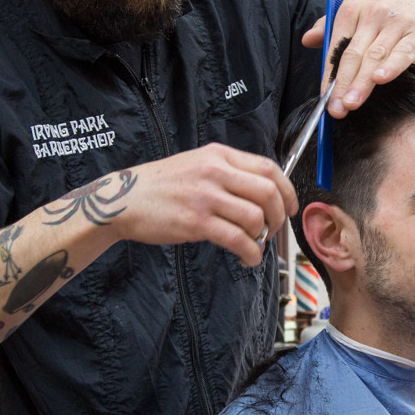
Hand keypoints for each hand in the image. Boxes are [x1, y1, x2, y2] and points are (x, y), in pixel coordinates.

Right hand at [90, 144, 296, 266]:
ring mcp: (206, 196)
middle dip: (279, 217)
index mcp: (219, 155)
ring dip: (263, 237)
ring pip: (255, 217)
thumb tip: (263, 195)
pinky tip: (248, 258)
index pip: (269, 168)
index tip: (290, 207)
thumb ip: (228, 173)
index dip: (287, 190)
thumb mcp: (197, 165)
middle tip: (273, 230)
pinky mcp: (196, 222)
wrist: (124, 200)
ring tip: (255, 245)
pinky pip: (237, 239)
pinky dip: (250, 253)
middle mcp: (215, 171)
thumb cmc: (161, 187)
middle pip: (268, 192)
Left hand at [299, 0, 414, 117]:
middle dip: (343, 84)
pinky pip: (403, 52)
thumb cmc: (387, 11)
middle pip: (353, 54)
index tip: (324, 98)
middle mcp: (372, 14)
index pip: (336, 47)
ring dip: (362, 82)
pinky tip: (380, 80)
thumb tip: (307, 40)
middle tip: (336, 108)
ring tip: (351, 103)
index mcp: (352, 10)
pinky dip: (391, 67)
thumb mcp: (358, 12)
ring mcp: (396, 23)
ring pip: (375, 56)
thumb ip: (331, 28)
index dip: (329, 75)